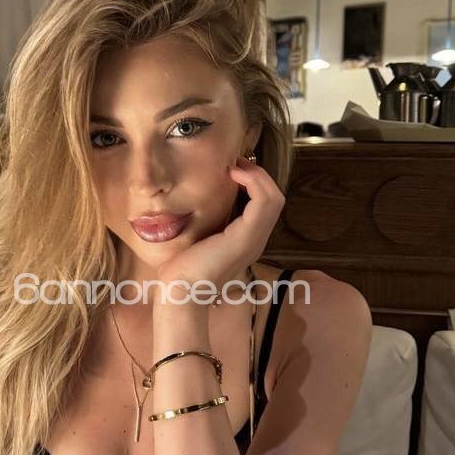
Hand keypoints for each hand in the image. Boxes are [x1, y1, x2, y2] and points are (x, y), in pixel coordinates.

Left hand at [156, 156, 284, 298]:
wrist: (180, 292)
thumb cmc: (181, 270)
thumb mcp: (196, 241)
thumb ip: (204, 225)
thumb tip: (192, 205)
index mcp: (245, 242)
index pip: (264, 207)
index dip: (253, 184)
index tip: (232, 170)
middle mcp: (255, 241)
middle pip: (274, 199)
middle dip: (258, 175)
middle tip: (236, 162)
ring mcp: (254, 240)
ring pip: (274, 198)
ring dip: (257, 175)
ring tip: (236, 165)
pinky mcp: (246, 237)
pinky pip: (264, 201)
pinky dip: (253, 181)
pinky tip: (233, 174)